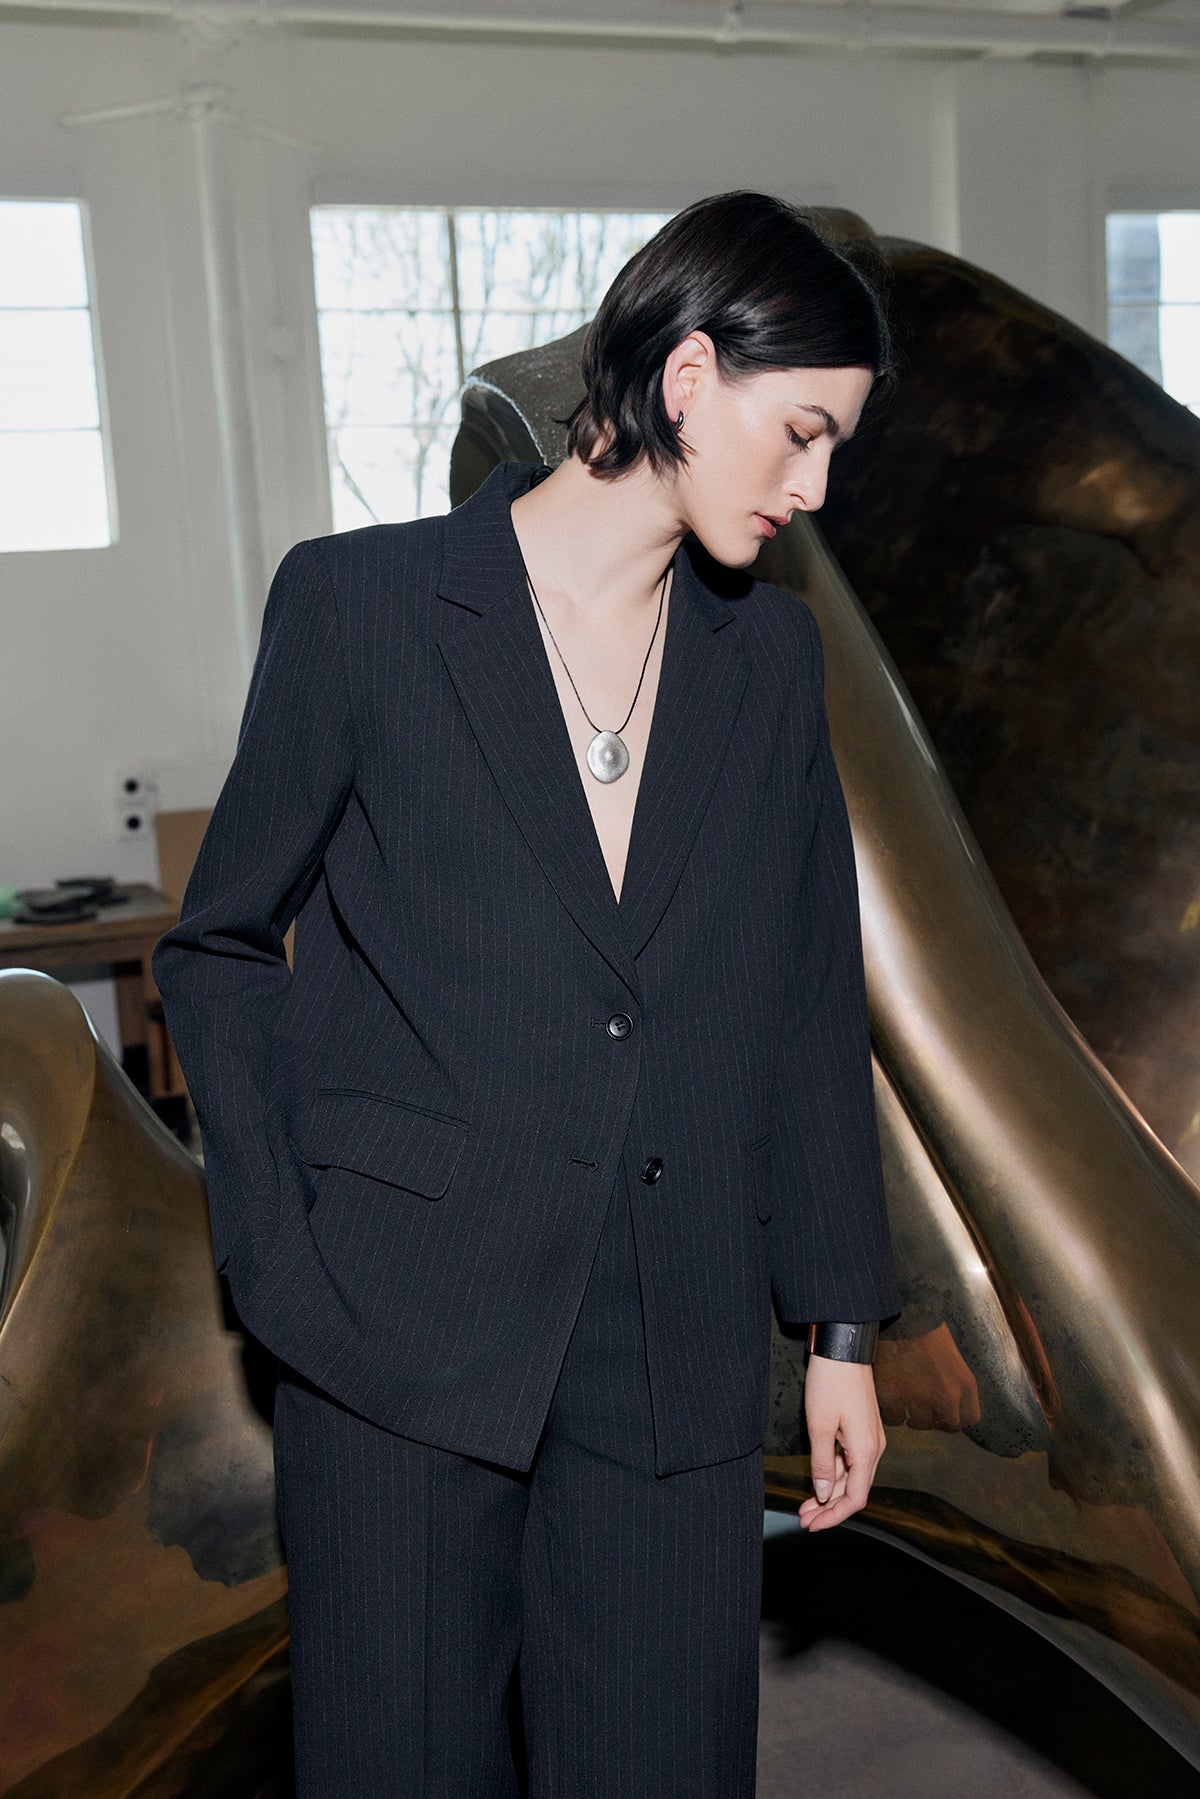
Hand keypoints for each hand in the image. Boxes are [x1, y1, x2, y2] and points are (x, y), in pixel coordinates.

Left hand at [798, 1354, 886, 1531]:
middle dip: (828, 1508)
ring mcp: (869, 1437)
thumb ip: (822, 1464)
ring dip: (829, 1491)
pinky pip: (849, 1459)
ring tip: (805, 1505)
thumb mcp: (819, 1426)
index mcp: (866, 1450)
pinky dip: (832, 1472)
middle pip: (854, 1490)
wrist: (842, 1347)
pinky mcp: (861, 1428)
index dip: (834, 1516)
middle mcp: (873, 1447)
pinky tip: (817, 1479)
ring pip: (850, 1475)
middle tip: (804, 1519)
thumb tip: (824, 1494)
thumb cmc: (830, 1383)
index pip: (856, 1498)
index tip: (813, 1525)